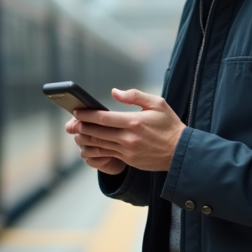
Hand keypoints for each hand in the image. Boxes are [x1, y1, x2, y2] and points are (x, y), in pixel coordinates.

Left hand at [66, 88, 184, 172]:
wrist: (180, 152)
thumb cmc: (170, 125)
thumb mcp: (157, 103)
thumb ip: (135, 96)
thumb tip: (115, 92)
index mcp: (134, 121)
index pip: (104, 118)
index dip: (87, 115)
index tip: (77, 111)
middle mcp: (129, 138)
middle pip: (97, 132)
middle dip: (81, 128)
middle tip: (71, 124)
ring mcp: (128, 151)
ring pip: (100, 145)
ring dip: (86, 139)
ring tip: (77, 133)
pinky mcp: (129, 160)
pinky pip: (107, 155)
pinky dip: (96, 150)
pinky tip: (89, 145)